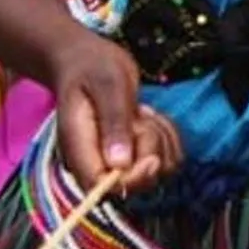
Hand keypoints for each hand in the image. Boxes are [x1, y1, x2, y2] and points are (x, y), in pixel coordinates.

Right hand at [45, 24, 180, 192]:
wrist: (87, 60)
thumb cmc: (92, 66)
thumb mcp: (107, 86)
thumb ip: (114, 122)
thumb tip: (120, 165)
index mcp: (80, 149)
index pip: (103, 187)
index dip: (133, 180)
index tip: (151, 156)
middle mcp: (97, 162)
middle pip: (136, 183)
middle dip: (151, 150)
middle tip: (140, 116)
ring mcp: (118, 160)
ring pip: (158, 172)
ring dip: (162, 140)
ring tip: (143, 113)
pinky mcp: (136, 154)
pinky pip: (167, 159)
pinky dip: (169, 138)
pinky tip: (151, 117)